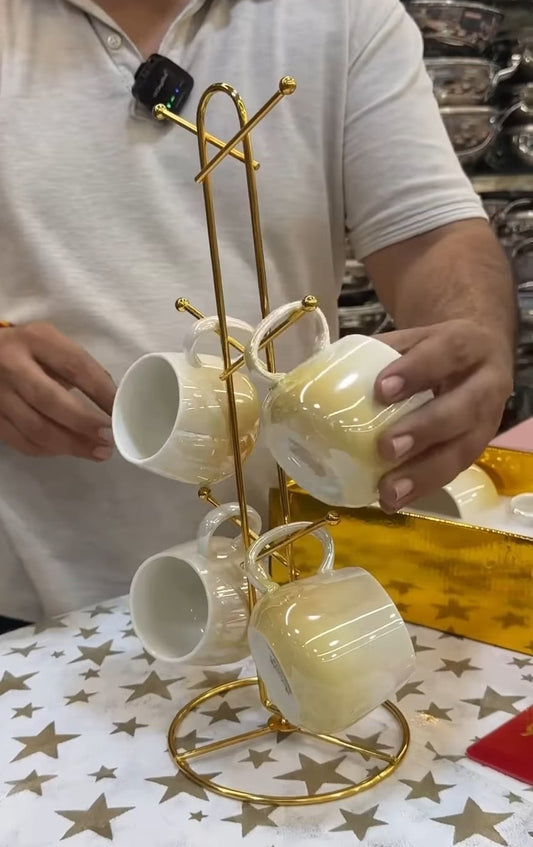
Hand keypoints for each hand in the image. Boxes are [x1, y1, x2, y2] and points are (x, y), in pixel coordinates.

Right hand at [0, 322, 115, 459]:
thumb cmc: (27, 351)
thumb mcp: (51, 345)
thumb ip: (78, 368)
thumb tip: (112, 401)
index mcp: (35, 339)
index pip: (75, 367)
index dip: (101, 392)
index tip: (120, 411)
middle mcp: (11, 364)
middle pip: (51, 401)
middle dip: (84, 424)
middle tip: (109, 439)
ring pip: (36, 427)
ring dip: (71, 445)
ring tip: (97, 452)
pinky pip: (22, 442)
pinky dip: (49, 450)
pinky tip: (68, 450)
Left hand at [374, 319, 512, 512]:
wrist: (480, 357)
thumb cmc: (433, 350)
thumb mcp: (413, 339)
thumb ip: (379, 353)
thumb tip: (320, 376)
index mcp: (466, 345)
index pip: (446, 353)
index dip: (416, 372)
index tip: (381, 389)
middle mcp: (486, 384)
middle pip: (462, 410)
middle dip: (423, 430)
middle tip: (386, 448)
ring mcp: (487, 422)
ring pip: (462, 451)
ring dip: (423, 474)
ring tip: (388, 492)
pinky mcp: (478, 449)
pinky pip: (454, 472)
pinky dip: (422, 488)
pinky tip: (394, 500)